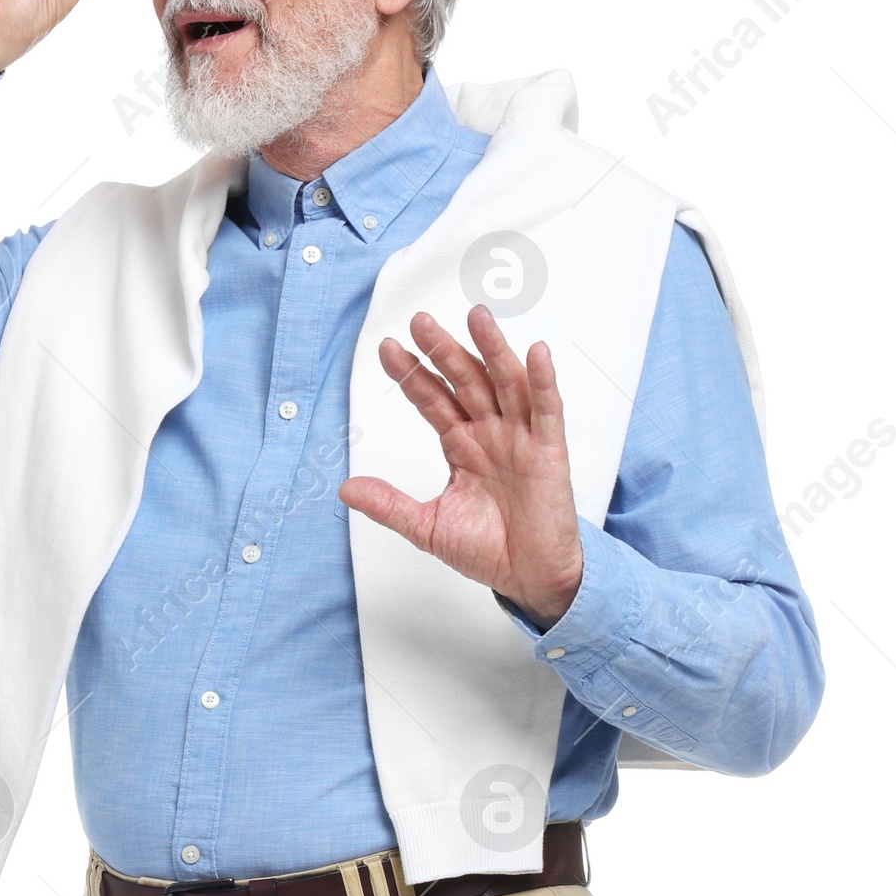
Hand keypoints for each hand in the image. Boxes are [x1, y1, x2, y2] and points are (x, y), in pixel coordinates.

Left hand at [340, 306, 584, 627]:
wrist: (529, 578)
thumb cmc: (487, 550)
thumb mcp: (427, 526)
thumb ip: (389, 505)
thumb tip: (345, 488)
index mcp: (461, 446)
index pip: (433, 400)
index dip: (412, 375)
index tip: (388, 349)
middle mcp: (490, 434)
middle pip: (465, 382)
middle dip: (443, 352)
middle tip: (420, 321)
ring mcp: (521, 439)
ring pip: (505, 384)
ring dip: (492, 350)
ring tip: (475, 316)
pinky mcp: (550, 453)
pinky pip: (548, 411)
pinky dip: (543, 382)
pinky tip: (535, 354)